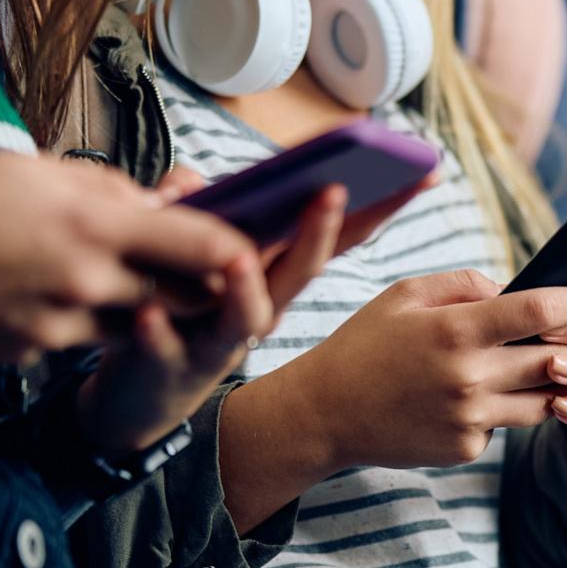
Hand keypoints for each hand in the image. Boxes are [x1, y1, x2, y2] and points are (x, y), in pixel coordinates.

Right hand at [0, 153, 253, 363]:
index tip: (252, 246)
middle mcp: (82, 282)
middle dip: (197, 285)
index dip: (235, 248)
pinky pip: (77, 339)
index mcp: (91, 225)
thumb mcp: (37, 171)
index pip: (199, 245)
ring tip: (109, 270)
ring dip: (139, 303)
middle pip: (180, 297)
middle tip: (201, 267)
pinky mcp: (27, 353)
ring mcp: (54, 326)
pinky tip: (44, 289)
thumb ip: (112, 193)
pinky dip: (80, 318)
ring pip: (132, 323)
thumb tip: (160, 207)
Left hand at [75, 169, 432, 451]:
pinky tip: (148, 310)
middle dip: (320, 230)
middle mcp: (264, 307)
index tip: (423, 170)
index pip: (339, 231)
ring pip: (246, 314)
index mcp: (277, 273)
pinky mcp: (172, 365)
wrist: (143, 398)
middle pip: (303, 268)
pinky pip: (167, 348)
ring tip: (239, 260)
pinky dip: (159, 332)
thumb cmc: (178, 315)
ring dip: (246, 289)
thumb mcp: (195, 255)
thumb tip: (190, 178)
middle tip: (335, 191)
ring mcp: (222, 339)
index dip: (382, 202)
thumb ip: (194, 211)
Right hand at [234, 271, 566, 482]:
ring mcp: (470, 418)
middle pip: (555, 359)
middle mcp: (469, 377)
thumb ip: (464, 283)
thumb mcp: (405, 295)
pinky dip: (512, 407)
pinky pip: (509, 423)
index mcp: (456, 330)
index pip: (538, 310)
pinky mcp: (466, 447)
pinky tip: (499, 395)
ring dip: (563, 382)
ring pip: (545, 399)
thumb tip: (512, 289)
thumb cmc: (365, 344)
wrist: (323, 415)